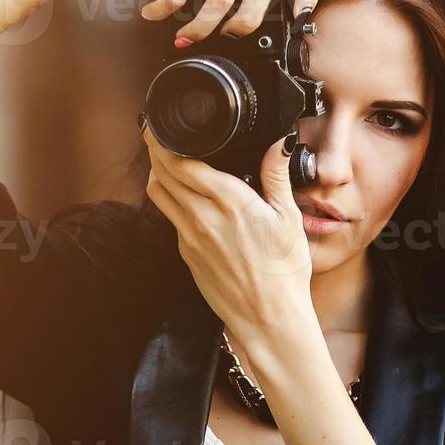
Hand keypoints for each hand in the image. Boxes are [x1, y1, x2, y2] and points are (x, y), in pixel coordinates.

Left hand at [143, 125, 314, 337]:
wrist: (268, 318)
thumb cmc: (283, 272)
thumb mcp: (288, 219)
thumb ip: (276, 176)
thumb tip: (277, 144)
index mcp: (229, 202)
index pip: (182, 162)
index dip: (164, 141)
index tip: (159, 126)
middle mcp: (202, 218)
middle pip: (162, 175)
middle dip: (156, 151)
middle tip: (156, 135)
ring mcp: (189, 238)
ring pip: (160, 196)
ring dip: (157, 174)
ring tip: (164, 160)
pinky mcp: (186, 254)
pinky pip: (171, 219)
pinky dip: (171, 201)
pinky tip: (183, 196)